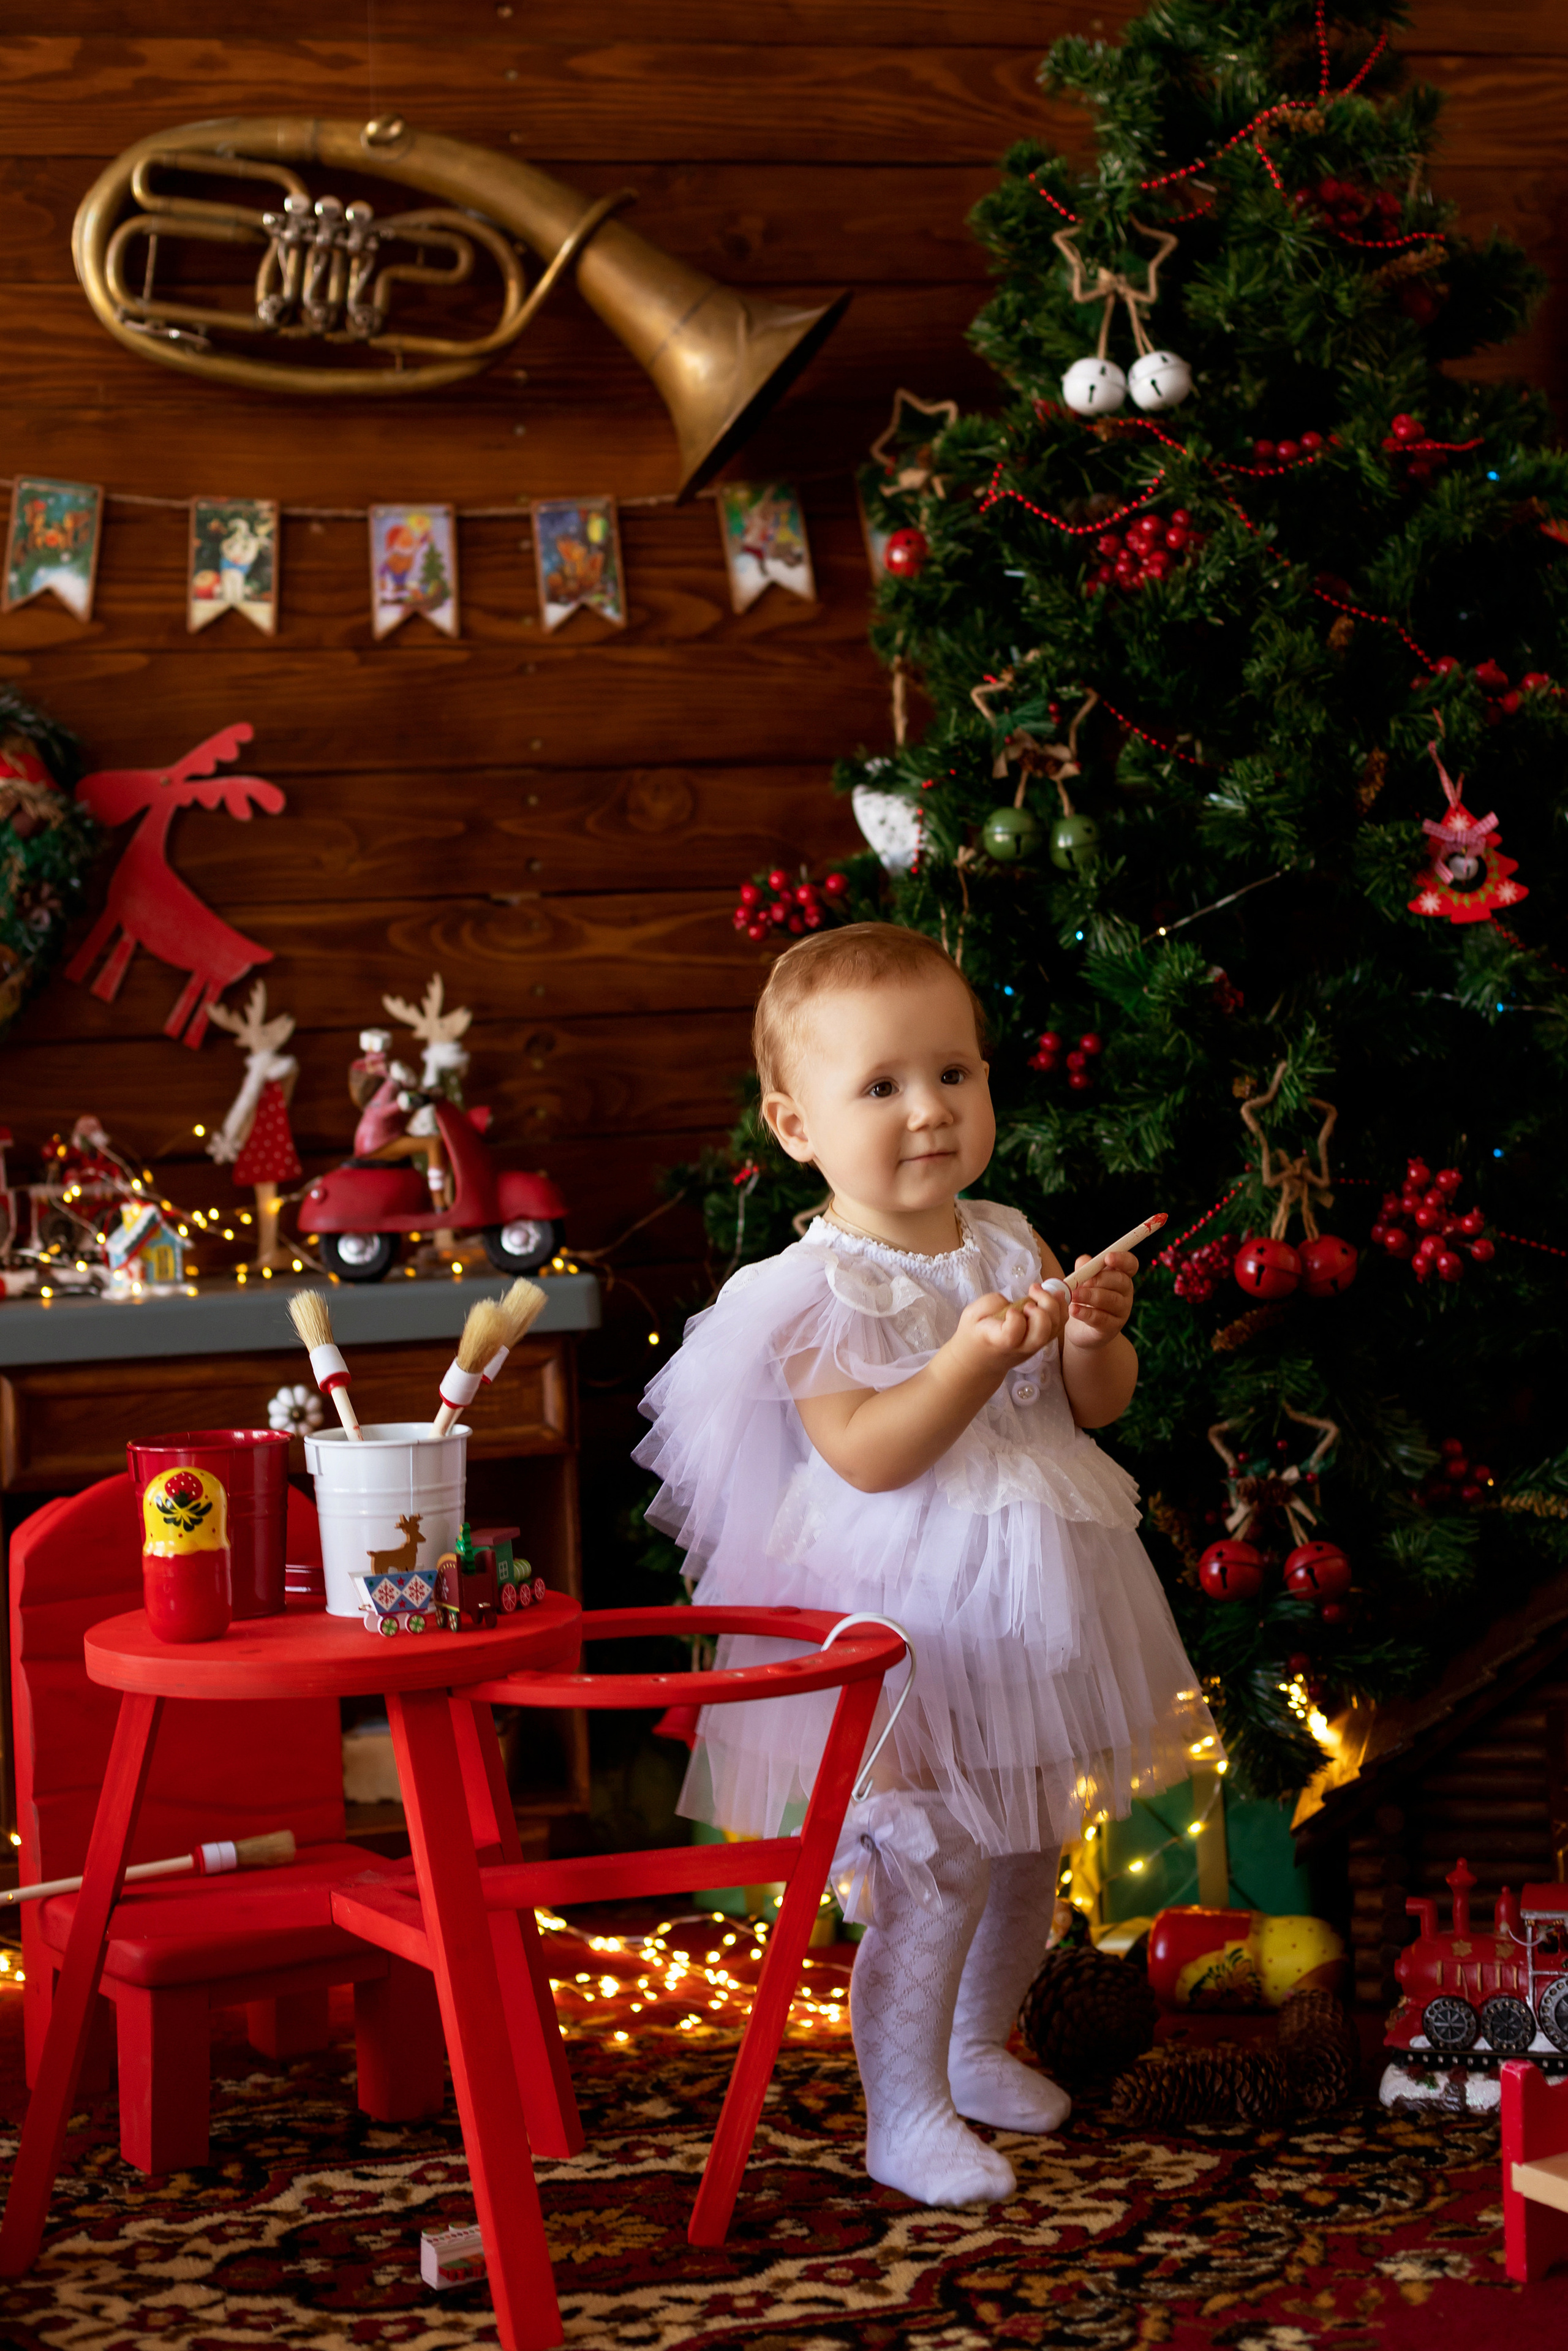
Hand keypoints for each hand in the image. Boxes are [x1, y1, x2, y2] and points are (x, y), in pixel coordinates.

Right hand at [953, 1283, 1067, 1371]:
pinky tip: (1054, 1295)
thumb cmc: (975, 1335)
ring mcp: (1033, 1346)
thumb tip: (1013, 1300)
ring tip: (1041, 1290)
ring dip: (1054, 1305)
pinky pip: (1058, 1326)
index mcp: (998, 1341)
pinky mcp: (1041, 1341)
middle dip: (1042, 1309)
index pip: (1013, 1336)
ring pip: (1054, 1329)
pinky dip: (1060, 1309)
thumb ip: (990, 1303)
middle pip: (1041, 1334)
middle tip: (1031, 1292)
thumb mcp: (971, 1315)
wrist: (982, 1360)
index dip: (1016, 1320)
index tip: (1010, 1309)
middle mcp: (1019, 1347)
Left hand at [1064, 1249, 1135, 1348]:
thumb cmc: (1084, 1298)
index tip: (1108, 1258)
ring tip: (1073, 1296)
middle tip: (1082, 1281)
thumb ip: (1084, 1269)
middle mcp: (1125, 1292)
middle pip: (1121, 1281)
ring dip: (1090, 1296)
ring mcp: (1122, 1311)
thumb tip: (1084, 1262)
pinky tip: (1073, 1310)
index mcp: (1121, 1276)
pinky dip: (1085, 1313)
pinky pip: (1101, 1318)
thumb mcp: (1082, 1281)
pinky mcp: (1112, 1327)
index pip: (1130, 1264)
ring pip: (1111, 1300)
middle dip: (1100, 1279)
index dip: (1122, 1259)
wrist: (1080, 1329)